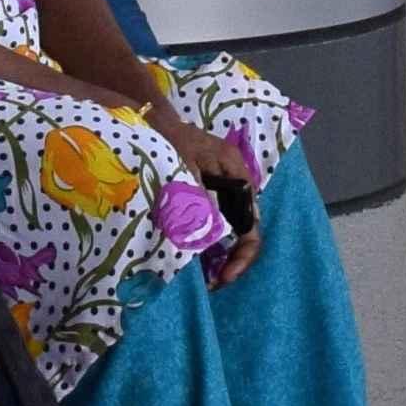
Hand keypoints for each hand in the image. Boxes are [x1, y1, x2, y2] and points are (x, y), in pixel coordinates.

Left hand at [152, 87, 263, 280]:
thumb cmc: (170, 139)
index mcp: (237, 176)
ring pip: (230, 230)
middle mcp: (235, 186)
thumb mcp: (185, 168)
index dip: (243, 254)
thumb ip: (200, 196)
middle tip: (213, 284)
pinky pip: (214, 223)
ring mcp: (221, 191)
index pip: (252, 224)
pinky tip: (194, 257)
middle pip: (245, 231)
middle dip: (234, 261)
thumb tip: (216, 230)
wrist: (153, 121)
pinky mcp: (206, 194)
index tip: (223, 276)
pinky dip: (208, 243)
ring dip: (221, 255)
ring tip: (206, 278)